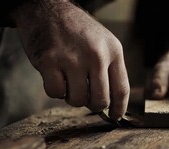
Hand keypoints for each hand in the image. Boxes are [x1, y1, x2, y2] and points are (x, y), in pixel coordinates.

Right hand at [11, 0, 128, 119]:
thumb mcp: (103, 43)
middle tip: (84, 94)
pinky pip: (56, 93)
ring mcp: (73, 58)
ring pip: (77, 100)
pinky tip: (54, 74)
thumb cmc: (75, 30)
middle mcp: (96, 55)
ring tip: (68, 79)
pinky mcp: (49, 61)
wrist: (47, 7)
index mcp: (113, 51)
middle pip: (100, 100)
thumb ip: (109, 70)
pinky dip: (54, 89)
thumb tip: (112, 105)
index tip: (114, 117)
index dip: (119, 109)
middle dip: (92, 104)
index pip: (122, 90)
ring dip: (71, 96)